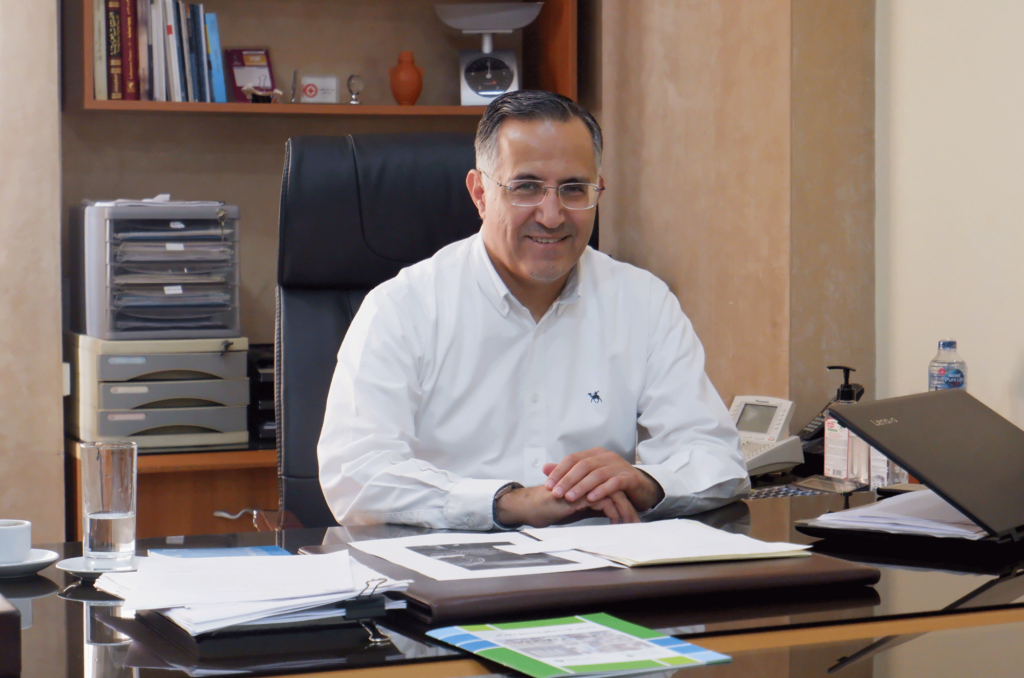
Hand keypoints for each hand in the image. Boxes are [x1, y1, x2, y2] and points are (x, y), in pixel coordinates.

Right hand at [495, 486, 638, 527]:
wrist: (530, 507)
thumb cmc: (548, 508)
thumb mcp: (572, 507)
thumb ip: (587, 505)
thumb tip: (604, 512)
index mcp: (587, 482)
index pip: (612, 487)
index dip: (623, 502)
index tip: (631, 518)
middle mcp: (588, 481)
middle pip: (617, 490)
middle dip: (628, 508)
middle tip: (637, 523)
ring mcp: (585, 486)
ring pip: (614, 495)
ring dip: (625, 511)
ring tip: (631, 526)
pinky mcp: (581, 495)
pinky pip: (605, 503)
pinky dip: (614, 514)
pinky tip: (617, 524)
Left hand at [543, 448, 664, 511]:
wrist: (640, 488)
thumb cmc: (611, 482)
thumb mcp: (588, 476)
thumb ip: (568, 472)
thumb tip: (544, 468)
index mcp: (594, 453)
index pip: (572, 459)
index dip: (559, 471)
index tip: (548, 485)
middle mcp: (606, 456)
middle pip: (583, 465)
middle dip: (568, 480)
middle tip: (556, 493)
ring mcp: (619, 466)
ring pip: (597, 474)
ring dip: (581, 486)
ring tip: (570, 497)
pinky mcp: (629, 477)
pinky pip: (614, 483)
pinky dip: (601, 490)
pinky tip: (591, 499)